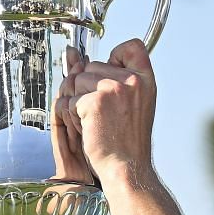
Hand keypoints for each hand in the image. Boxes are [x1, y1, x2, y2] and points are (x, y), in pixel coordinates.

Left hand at [56, 39, 156, 185]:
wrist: (127, 168)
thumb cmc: (127, 141)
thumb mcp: (134, 103)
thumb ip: (116, 77)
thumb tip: (75, 55)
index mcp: (145, 79)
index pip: (131, 46)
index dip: (115, 57)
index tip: (112, 76)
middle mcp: (132, 80)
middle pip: (92, 66)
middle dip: (87, 89)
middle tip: (102, 114)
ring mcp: (112, 89)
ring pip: (76, 81)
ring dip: (77, 103)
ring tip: (94, 122)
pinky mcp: (94, 102)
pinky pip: (68, 100)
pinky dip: (72, 117)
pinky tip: (88, 129)